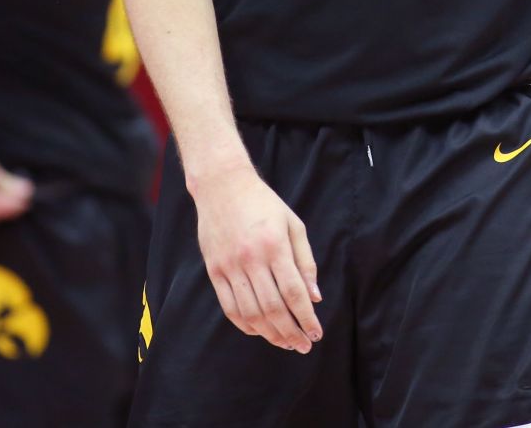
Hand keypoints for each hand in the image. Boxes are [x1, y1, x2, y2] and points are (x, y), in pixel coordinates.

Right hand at [190, 164, 321, 352]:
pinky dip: (246, 325)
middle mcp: (251, 259)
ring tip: (285, 343)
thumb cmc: (264, 204)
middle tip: (303, 345)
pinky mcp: (214, 271)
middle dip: (291, 332)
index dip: (306, 317)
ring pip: (251, 313)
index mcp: (275, 246)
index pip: (294, 292)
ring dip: (270, 334)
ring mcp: (230, 266)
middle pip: (273, 308)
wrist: (223, 186)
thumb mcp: (293, 225)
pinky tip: (260, 331)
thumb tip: (315, 297)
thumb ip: (305, 262)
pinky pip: (230, 307)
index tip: (316, 333)